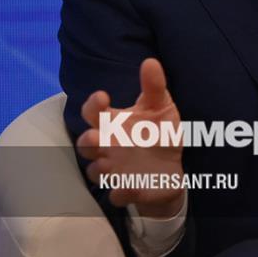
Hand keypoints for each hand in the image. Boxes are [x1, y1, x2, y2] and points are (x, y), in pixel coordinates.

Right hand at [76, 58, 185, 217]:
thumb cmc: (160, 132)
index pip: (92, 112)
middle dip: (88, 141)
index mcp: (114, 123)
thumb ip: (154, 87)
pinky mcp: (127, 189)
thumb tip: (150, 62)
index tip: (103, 97)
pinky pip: (116, 195)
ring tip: (112, 164)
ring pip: (94, 171)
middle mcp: (109, 146)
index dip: (92, 104)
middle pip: (85, 143)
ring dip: (100, 168)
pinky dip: (122, 192)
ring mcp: (115, 169)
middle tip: (99, 137)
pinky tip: (133, 186)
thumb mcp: (161, 107)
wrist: (172, 167)